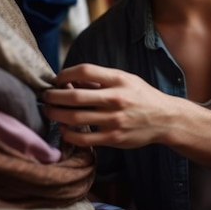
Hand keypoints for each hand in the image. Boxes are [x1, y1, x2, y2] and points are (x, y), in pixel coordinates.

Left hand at [41, 63, 174, 147]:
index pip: (85, 71)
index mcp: (119, 80)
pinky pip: (84, 138)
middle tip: (45, 96)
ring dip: (56, 114)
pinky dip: (69, 134)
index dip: (66, 73)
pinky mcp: (113, 138)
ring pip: (75, 118)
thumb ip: (100, 80)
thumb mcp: (126, 80)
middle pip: (75, 96)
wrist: (165, 119)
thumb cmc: (142, 96)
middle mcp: (116, 99)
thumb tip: (70, 81)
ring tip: (49, 111)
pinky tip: (64, 129)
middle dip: (53, 96)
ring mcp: (114, 120)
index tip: (57, 79)